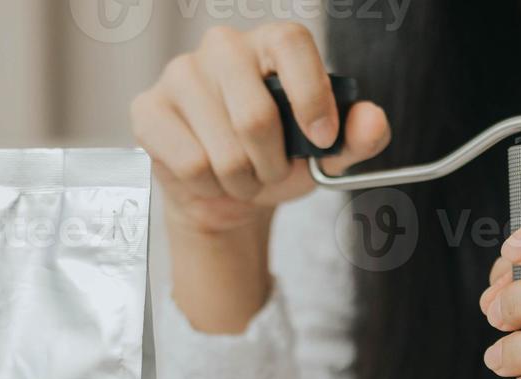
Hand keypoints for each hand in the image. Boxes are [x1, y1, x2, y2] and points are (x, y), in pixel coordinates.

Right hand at [131, 22, 390, 235]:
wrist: (227, 193)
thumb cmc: (275, 158)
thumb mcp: (325, 154)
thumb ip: (357, 138)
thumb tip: (372, 121)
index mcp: (270, 44)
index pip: (291, 43)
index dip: (311, 96)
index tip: (322, 140)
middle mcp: (222, 48)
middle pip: (255, 114)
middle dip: (273, 163)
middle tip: (272, 170)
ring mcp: (179, 75)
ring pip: (224, 151)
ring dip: (243, 181)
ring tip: (242, 175)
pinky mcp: (148, 110)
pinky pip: (190, 165)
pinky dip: (210, 187)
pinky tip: (210, 177)